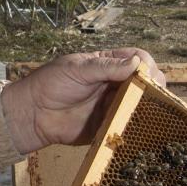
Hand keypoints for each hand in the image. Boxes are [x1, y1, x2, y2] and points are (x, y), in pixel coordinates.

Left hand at [0, 48, 165, 153]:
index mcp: (108, 64)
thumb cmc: (51, 84)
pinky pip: (128, 125)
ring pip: (140, 104)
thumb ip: (106, 67)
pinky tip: (141, 126)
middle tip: (152, 94)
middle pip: (144, 82)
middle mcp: (115, 84)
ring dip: (148, 107)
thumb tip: (136, 64)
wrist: (33, 114)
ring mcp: (113, 105)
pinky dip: (136, 125)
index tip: (147, 74)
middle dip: (153, 87)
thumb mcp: (78, 69)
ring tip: (150, 111)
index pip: (138, 59)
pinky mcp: (109, 126)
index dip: (147, 65)